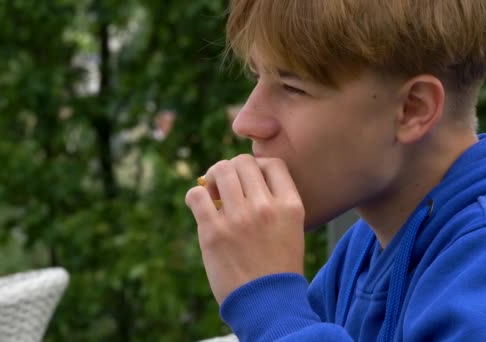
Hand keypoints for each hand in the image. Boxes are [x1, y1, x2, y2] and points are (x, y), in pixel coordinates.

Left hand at [185, 154, 305, 304]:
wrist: (267, 304)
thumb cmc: (276, 267)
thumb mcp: (290, 230)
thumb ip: (274, 202)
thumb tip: (242, 177)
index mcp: (290, 206)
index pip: (273, 163)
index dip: (257, 165)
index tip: (249, 179)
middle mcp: (266, 207)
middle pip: (243, 162)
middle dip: (231, 169)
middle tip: (224, 185)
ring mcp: (239, 219)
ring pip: (220, 171)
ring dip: (212, 178)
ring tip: (212, 192)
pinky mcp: (214, 232)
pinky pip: (197, 194)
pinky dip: (195, 195)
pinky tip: (198, 204)